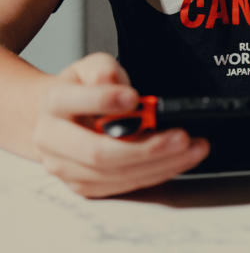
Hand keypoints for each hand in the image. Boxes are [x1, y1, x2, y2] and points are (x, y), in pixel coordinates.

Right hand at [31, 53, 208, 196]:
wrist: (56, 117)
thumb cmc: (81, 89)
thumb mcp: (91, 66)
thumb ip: (104, 70)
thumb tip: (120, 89)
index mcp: (55, 103)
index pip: (75, 102)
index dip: (104, 100)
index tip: (134, 98)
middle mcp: (54, 140)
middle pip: (98, 152)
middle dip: (145, 148)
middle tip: (181, 137)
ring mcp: (66, 167)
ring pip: (113, 174)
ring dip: (159, 165)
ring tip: (193, 149)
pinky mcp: (83, 185)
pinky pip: (121, 185)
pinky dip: (154, 174)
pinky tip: (179, 161)